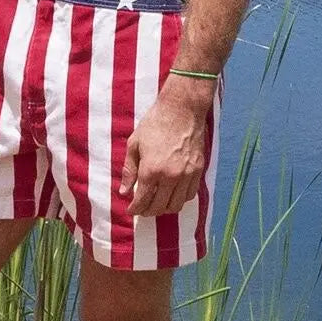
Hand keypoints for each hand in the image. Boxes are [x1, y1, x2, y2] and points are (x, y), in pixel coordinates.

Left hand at [120, 87, 207, 216]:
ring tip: (157, 204)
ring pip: (176, 205)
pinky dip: (180, 199)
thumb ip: (129, 170)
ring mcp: (186, 174)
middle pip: (159, 207)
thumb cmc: (155, 123)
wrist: (182, 109)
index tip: (131, 210)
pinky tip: (173, 194)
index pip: (142, 200)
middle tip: (143, 208)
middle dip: (148, 211)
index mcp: (151, 169)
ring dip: (165, 208)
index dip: (135, 209)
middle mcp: (170, 176)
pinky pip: (189, 195)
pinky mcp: (198, 170)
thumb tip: (124, 192)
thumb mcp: (135, 143)